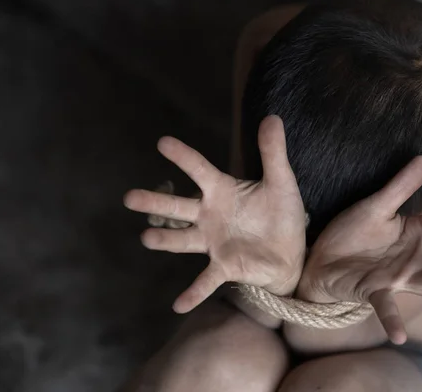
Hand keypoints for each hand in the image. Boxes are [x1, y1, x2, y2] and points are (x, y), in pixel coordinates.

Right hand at [124, 116, 306, 313]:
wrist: (292, 252)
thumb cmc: (282, 215)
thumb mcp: (282, 181)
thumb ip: (273, 152)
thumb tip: (272, 116)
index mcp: (223, 191)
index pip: (200, 170)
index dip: (183, 157)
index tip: (162, 142)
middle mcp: (211, 216)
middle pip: (178, 207)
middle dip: (155, 202)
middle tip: (130, 197)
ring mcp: (214, 242)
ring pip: (183, 240)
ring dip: (166, 240)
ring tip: (147, 239)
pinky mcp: (225, 266)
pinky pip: (206, 280)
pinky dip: (193, 293)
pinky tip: (178, 305)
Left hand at [299, 156, 421, 343]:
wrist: (321, 257)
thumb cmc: (350, 232)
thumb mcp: (374, 206)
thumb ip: (399, 187)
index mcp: (413, 232)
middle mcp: (412, 257)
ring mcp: (396, 277)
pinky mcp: (375, 291)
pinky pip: (387, 307)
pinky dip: (394, 321)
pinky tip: (399, 337)